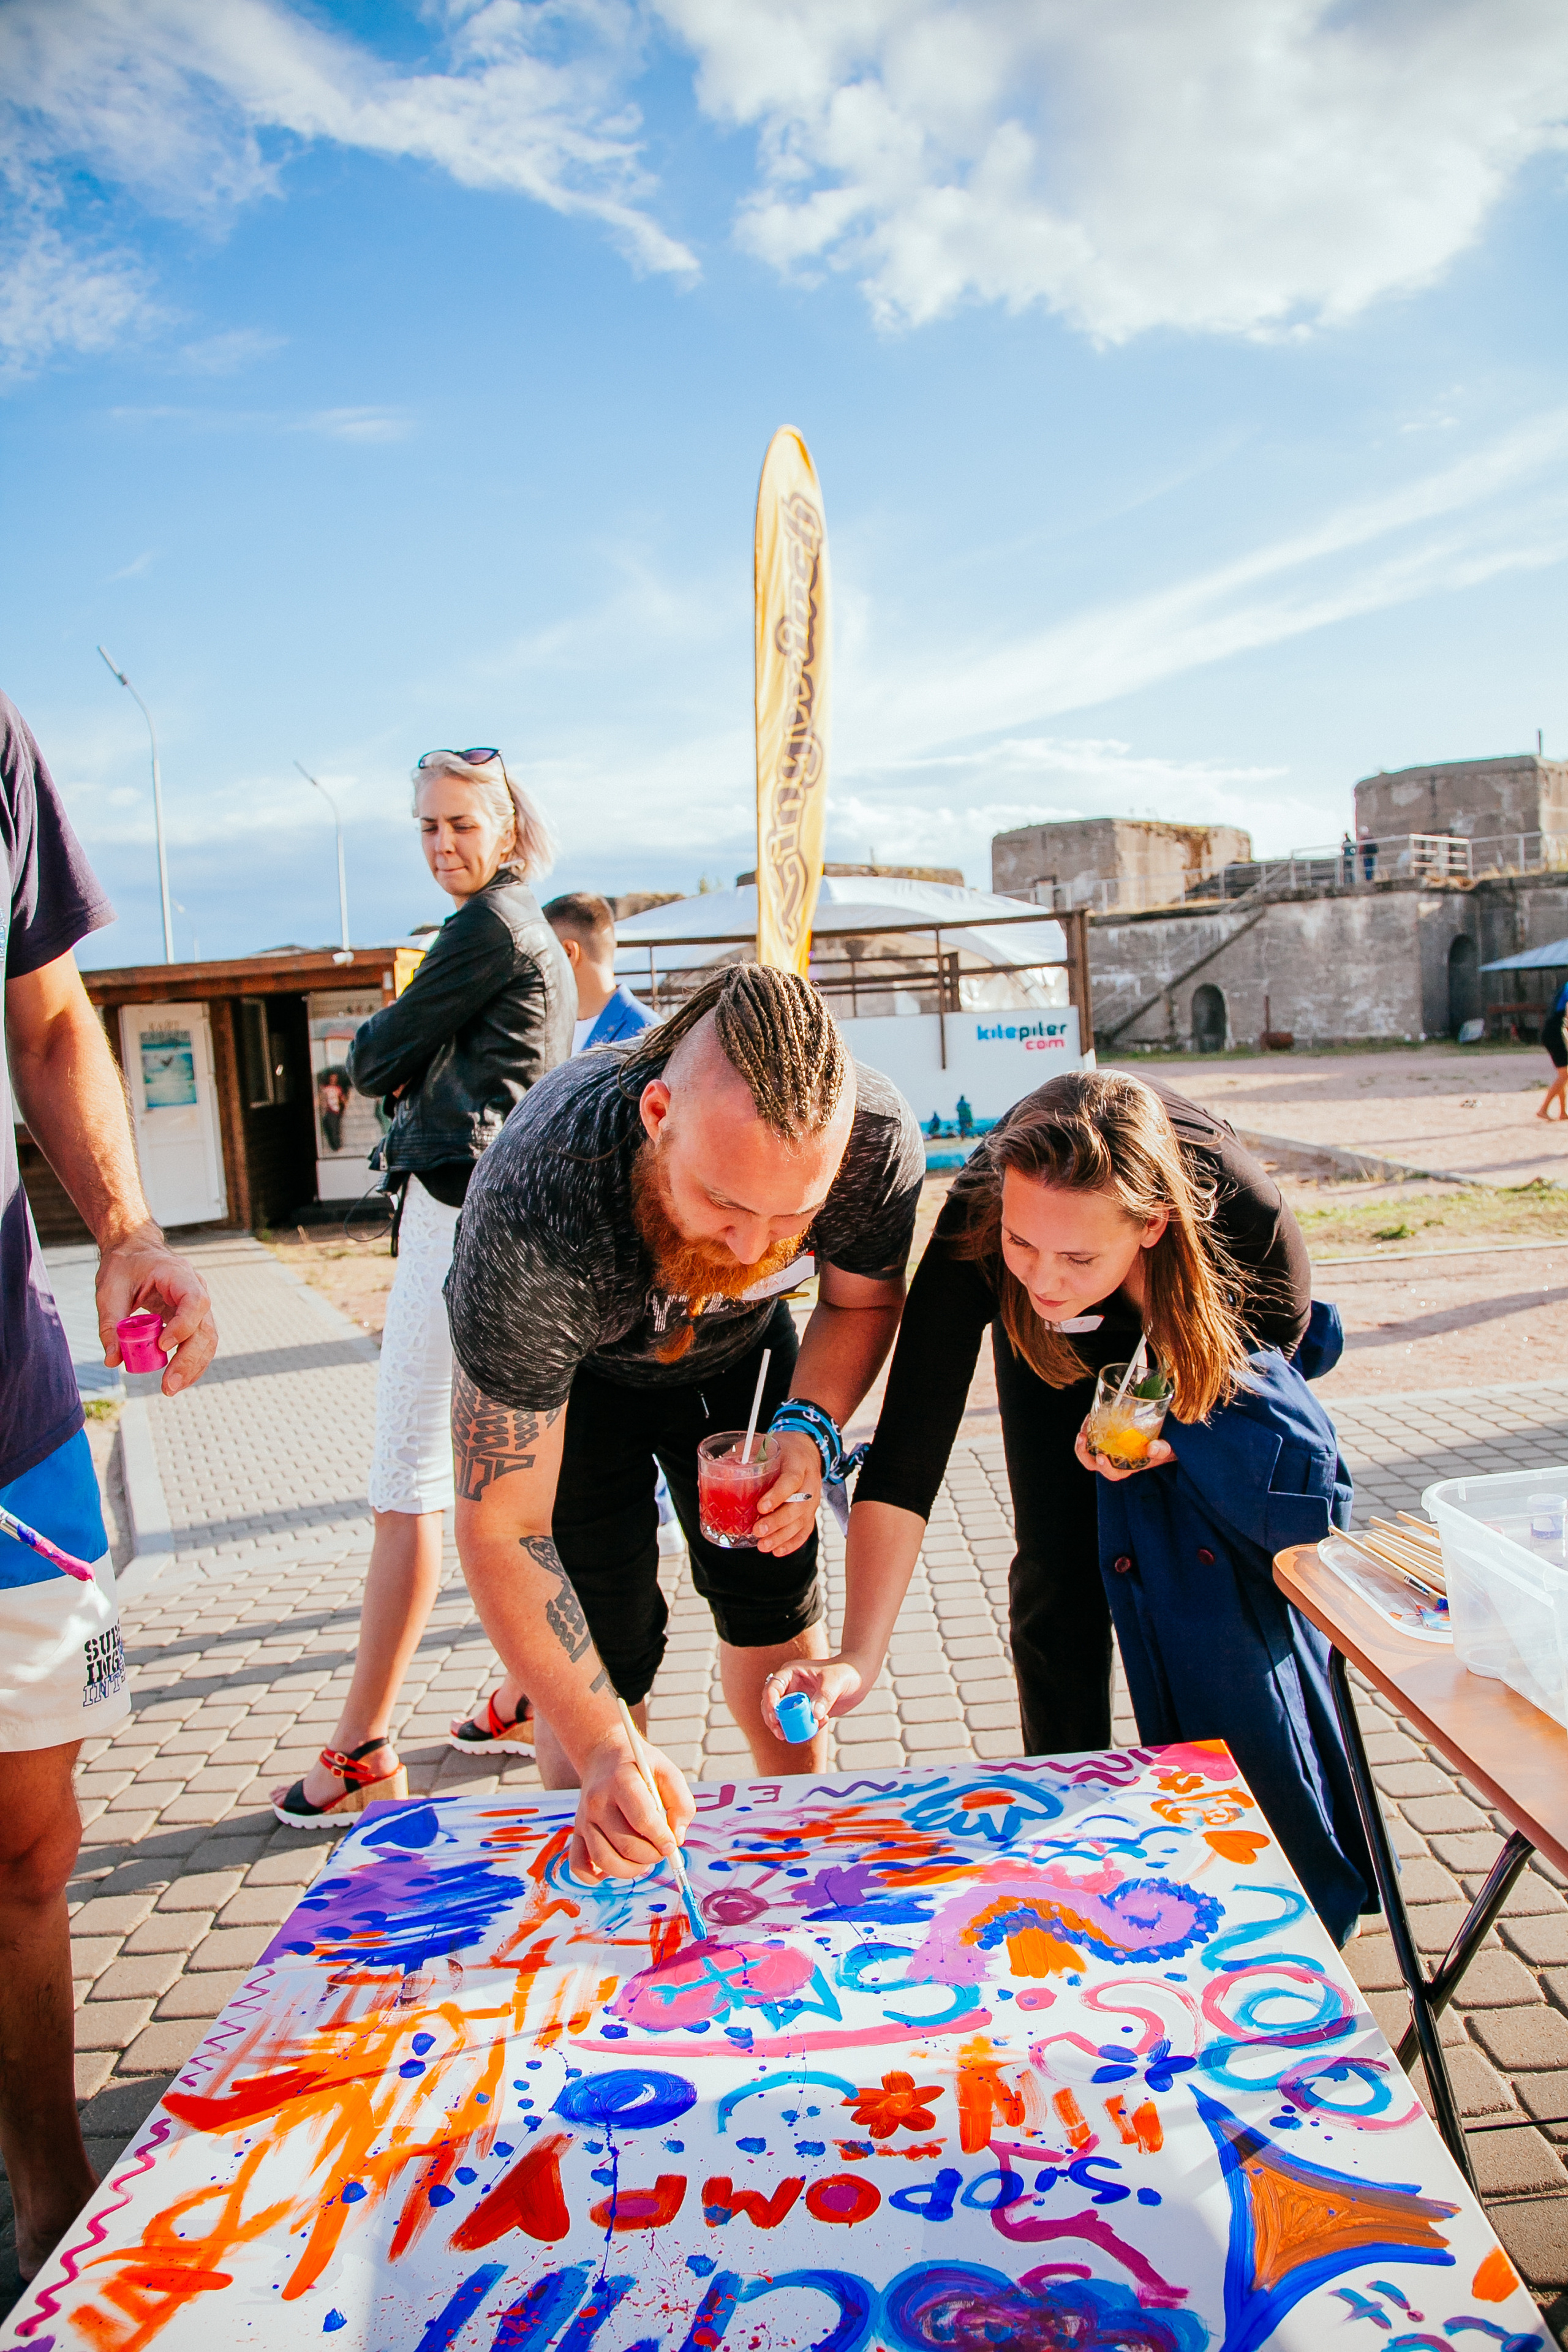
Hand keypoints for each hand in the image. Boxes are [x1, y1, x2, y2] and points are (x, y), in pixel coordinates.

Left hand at [96, 1222, 217, 1397]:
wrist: (135, 1250)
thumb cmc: (123, 1266)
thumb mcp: (109, 1291)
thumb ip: (110, 1325)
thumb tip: (113, 1360)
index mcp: (178, 1275)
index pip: (194, 1302)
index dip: (183, 1326)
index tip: (162, 1345)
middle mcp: (196, 1289)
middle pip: (205, 1328)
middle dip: (189, 1360)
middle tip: (168, 1385)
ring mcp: (198, 1305)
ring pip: (207, 1339)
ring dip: (193, 1367)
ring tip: (171, 1388)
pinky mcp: (192, 1318)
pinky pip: (199, 1342)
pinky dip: (190, 1363)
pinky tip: (177, 1380)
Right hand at [570, 1729, 694, 1882]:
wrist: (603, 1755)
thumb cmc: (640, 1766)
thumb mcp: (668, 1772)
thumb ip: (682, 1803)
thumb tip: (677, 1840)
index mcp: (622, 1781)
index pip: (643, 1820)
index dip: (662, 1838)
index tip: (671, 1844)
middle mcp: (598, 1801)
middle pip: (626, 1845)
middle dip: (652, 1856)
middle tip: (661, 1849)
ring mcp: (584, 1819)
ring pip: (605, 1860)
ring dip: (632, 1869)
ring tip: (644, 1859)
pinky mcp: (576, 1833)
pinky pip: (579, 1867)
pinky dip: (598, 1876)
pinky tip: (617, 1863)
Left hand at [754, 1426, 821, 1554]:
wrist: (805, 1450)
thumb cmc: (781, 1449)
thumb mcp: (763, 1445)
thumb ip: (742, 1456)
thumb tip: (714, 1471)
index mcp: (797, 1463)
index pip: (791, 1480)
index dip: (777, 1495)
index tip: (760, 1507)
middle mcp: (809, 1482)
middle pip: (798, 1506)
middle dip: (777, 1522)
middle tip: (758, 1531)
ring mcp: (813, 1499)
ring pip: (801, 1522)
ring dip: (782, 1536)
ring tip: (763, 1546)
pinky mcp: (811, 1511)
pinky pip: (805, 1530)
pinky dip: (792, 1543)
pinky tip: (777, 1550)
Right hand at [762, 1653, 870, 1735]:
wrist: (859, 1678)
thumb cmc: (846, 1672)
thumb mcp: (835, 1682)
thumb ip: (824, 1697)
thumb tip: (814, 1714)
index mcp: (791, 1673)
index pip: (772, 1687)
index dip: (769, 1702)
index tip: (775, 1717)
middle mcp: (790, 1686)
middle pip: (771, 1705)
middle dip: (773, 1720)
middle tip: (781, 1734)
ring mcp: (797, 1699)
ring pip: (782, 1717)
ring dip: (789, 1727)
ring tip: (807, 1730)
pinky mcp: (806, 1711)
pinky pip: (798, 1723)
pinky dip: (806, 1728)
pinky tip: (823, 1722)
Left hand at [1074, 1422, 1173, 1482]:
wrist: (1162, 1437)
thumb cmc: (1162, 1447)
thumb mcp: (1165, 1449)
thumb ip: (1161, 1450)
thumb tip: (1152, 1448)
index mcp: (1127, 1468)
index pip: (1112, 1474)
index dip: (1105, 1469)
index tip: (1102, 1457)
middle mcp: (1114, 1461)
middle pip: (1092, 1464)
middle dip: (1083, 1453)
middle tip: (1082, 1437)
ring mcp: (1108, 1450)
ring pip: (1087, 1450)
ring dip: (1081, 1439)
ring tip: (1085, 1423)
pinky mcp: (1105, 1438)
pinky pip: (1091, 1437)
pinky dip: (1089, 1428)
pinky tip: (1092, 1415)